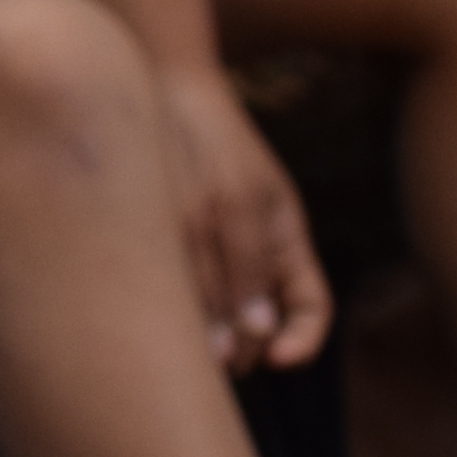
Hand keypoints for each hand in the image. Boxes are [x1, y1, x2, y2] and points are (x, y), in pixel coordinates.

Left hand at [152, 66, 328, 373]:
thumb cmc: (207, 140)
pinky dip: (172, 306)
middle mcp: (251, 254)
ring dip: (202, 333)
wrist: (158, 91)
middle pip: (256, 324)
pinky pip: (179, 292)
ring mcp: (212, 253)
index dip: (301, 342)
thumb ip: (242, 265)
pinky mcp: (170, 250)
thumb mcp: (233, 200)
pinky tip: (147, 308)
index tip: (276, 360)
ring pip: (215, 314)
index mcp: (285, 242)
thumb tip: (253, 338)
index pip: (309, 310)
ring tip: (174, 340)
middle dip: (239, 348)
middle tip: (208, 365)